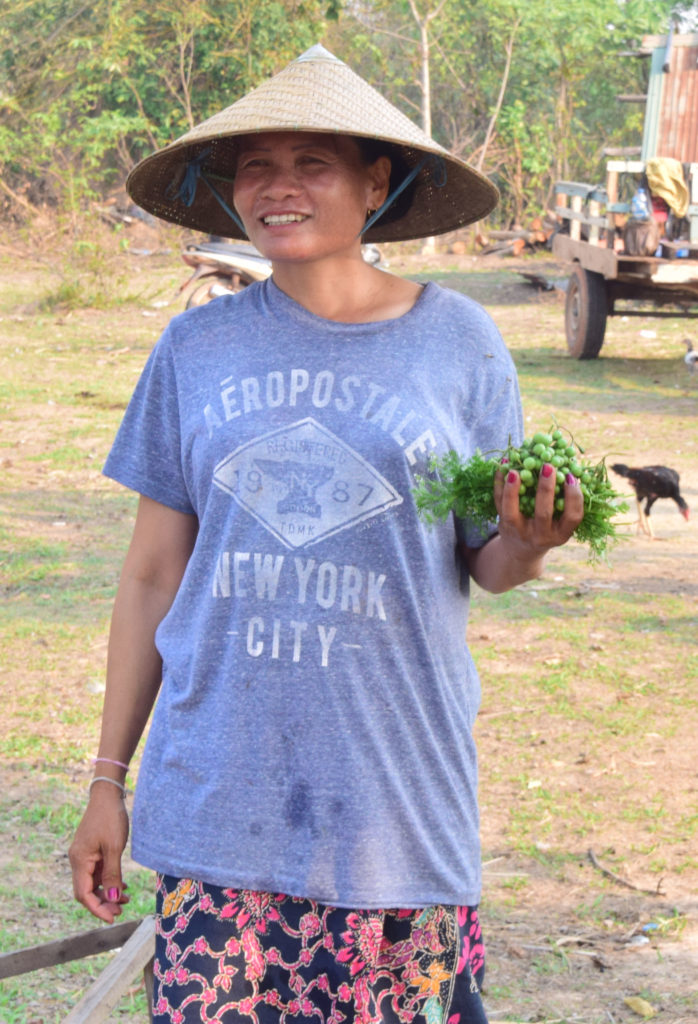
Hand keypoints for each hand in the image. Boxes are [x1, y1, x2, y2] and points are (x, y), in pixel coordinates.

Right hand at [69, 788, 129, 922]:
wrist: (107, 795)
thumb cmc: (110, 818)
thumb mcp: (115, 848)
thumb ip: (112, 874)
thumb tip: (111, 899)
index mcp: (80, 861)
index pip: (84, 894)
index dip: (97, 908)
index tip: (112, 918)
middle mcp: (78, 860)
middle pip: (86, 891)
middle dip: (102, 903)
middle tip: (120, 911)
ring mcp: (84, 856)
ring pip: (92, 883)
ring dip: (106, 893)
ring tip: (126, 900)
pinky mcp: (91, 851)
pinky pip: (97, 873)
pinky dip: (108, 881)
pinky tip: (122, 886)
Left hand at [494, 462, 584, 562]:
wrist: (521, 550)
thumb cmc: (548, 529)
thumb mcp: (560, 523)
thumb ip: (566, 502)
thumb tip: (569, 464)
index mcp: (561, 534)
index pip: (572, 517)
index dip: (574, 497)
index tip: (571, 477)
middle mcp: (541, 536)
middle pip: (543, 513)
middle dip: (546, 489)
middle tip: (548, 466)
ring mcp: (519, 532)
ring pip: (512, 512)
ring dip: (513, 490)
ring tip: (515, 471)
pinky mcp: (504, 525)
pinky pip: (498, 504)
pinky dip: (499, 484)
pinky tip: (503, 467)